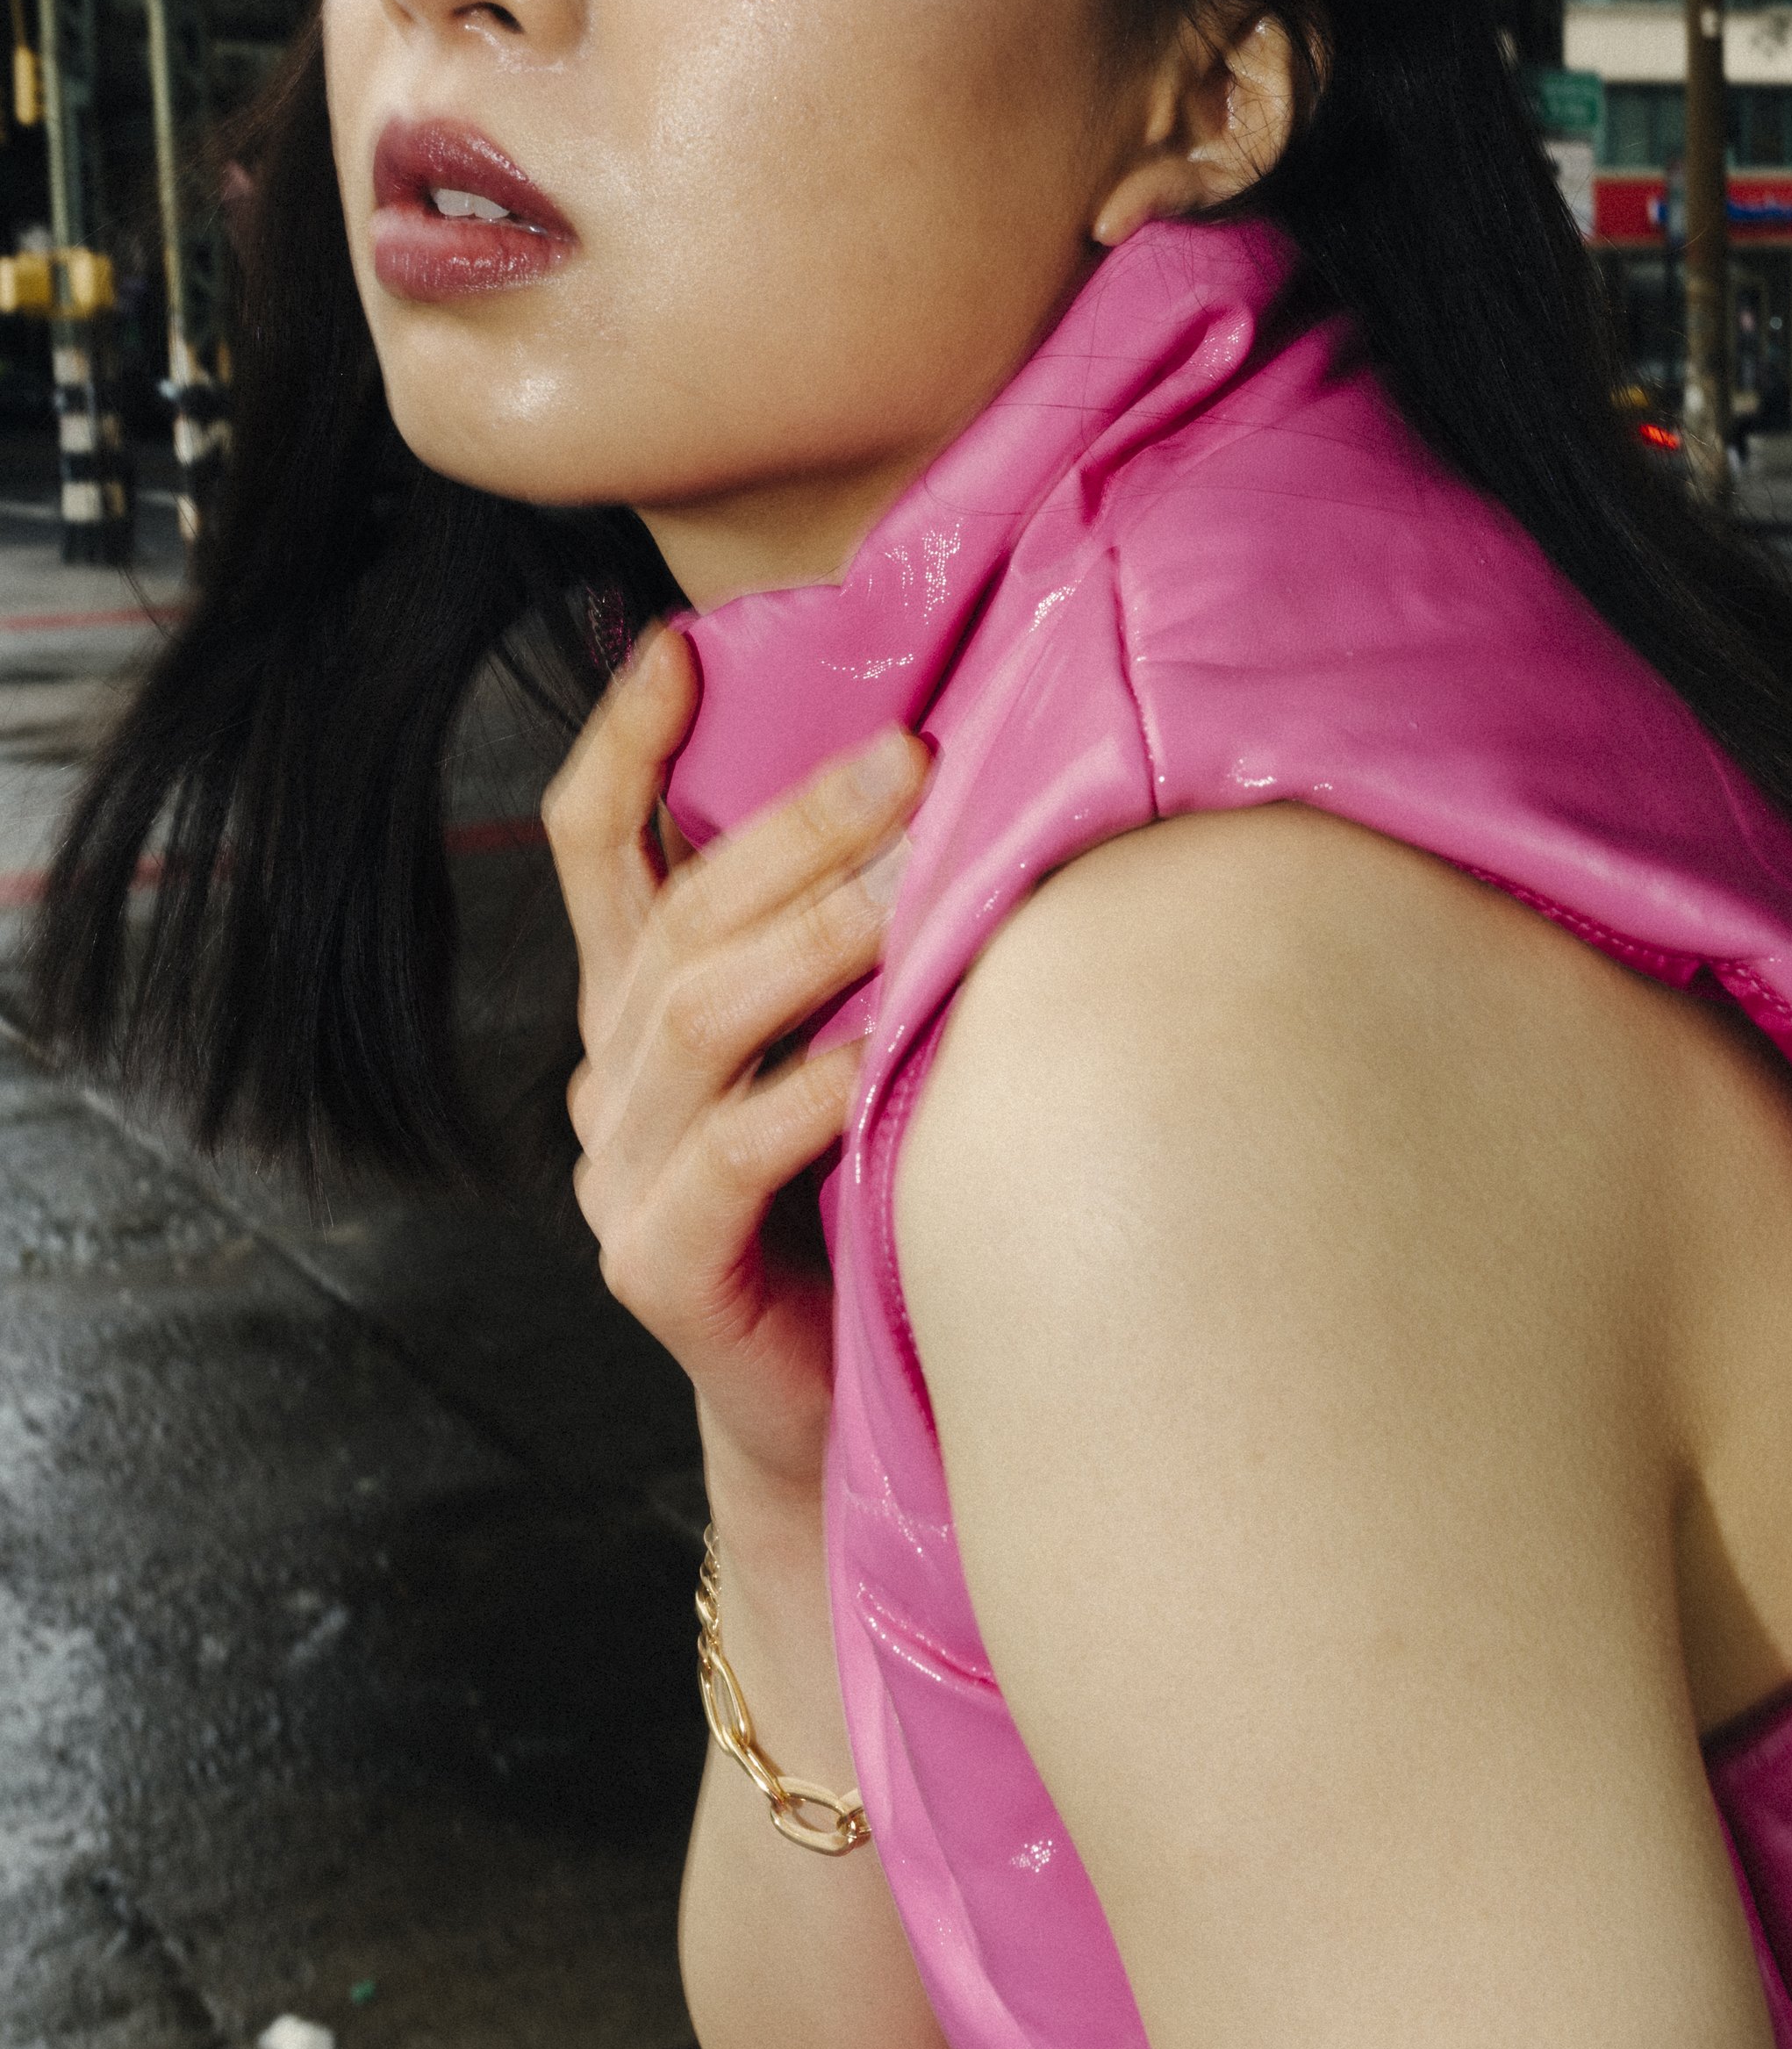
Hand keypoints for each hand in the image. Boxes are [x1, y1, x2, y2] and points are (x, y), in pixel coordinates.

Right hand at [543, 625, 926, 1507]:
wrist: (825, 1400)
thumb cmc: (856, 1196)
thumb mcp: (838, 1040)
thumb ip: (844, 936)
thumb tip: (938, 780)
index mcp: (639, 1002)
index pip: (597, 848)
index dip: (620, 744)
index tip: (678, 648)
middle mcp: (613, 1074)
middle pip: (679, 915)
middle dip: (793, 827)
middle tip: (908, 762)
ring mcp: (622, 1172)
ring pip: (697, 1017)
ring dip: (812, 941)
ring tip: (912, 889)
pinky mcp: (657, 1265)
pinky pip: (730, 1157)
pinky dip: (805, 1096)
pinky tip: (877, 1059)